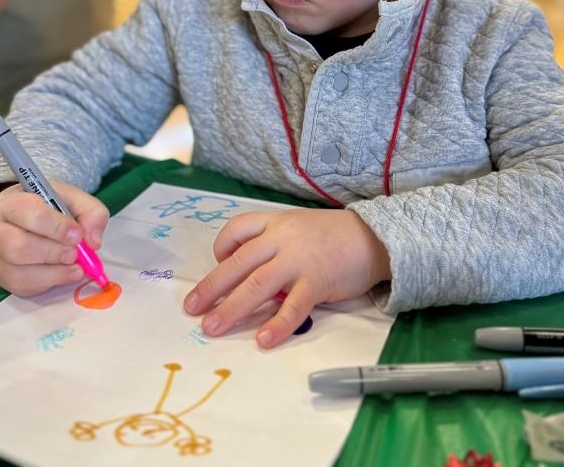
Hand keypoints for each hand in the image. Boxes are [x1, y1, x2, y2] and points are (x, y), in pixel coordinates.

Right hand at [0, 180, 109, 296]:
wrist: (17, 216)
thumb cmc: (45, 206)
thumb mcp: (70, 198)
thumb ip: (90, 212)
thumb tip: (93, 242)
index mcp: (10, 203)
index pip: (30, 215)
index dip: (57, 227)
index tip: (77, 234)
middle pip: (18, 248)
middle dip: (53, 253)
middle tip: (74, 254)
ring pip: (16, 273)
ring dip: (52, 274)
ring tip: (74, 268)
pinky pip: (19, 288)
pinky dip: (46, 284)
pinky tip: (61, 275)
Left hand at [183, 209, 390, 348]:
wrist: (371, 237)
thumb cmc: (331, 235)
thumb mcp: (296, 227)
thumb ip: (272, 244)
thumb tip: (246, 275)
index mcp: (275, 223)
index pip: (236, 229)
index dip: (221, 247)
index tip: (218, 264)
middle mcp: (281, 239)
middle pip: (238, 263)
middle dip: (212, 287)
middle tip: (192, 308)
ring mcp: (298, 261)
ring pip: (257, 285)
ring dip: (231, 309)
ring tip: (213, 328)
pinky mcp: (317, 282)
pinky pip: (293, 306)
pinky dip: (276, 324)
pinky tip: (263, 341)